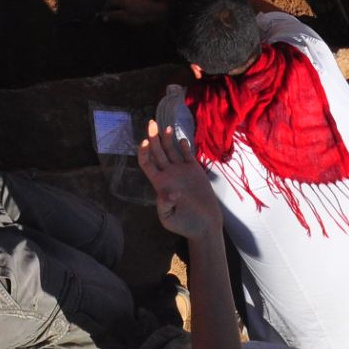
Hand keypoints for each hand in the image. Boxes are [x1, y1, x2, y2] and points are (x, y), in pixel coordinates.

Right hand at [100, 0, 169, 25]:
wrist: (158, 11)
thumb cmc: (141, 16)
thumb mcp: (125, 18)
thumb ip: (114, 16)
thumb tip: (103, 16)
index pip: (109, 1)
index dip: (105, 7)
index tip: (104, 14)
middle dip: (113, 6)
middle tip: (113, 15)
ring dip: (121, 5)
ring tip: (123, 14)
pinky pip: (130, 0)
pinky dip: (127, 5)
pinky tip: (132, 11)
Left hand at [138, 121, 221, 240]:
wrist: (205, 225)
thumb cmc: (185, 224)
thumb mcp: (169, 219)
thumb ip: (165, 207)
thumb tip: (169, 192)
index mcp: (159, 183)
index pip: (147, 163)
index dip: (144, 152)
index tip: (145, 143)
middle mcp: (168, 174)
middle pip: (157, 151)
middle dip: (153, 137)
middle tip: (152, 123)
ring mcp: (181, 170)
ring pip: (171, 149)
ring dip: (167, 138)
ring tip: (167, 127)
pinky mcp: (194, 170)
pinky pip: (187, 154)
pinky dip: (184, 146)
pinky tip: (182, 140)